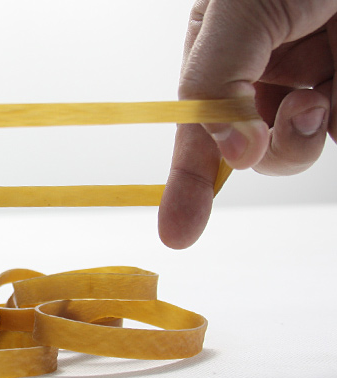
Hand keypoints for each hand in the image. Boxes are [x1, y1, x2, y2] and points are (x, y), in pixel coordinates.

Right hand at [159, 0, 336, 247]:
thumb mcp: (237, 10)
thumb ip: (216, 81)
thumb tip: (227, 151)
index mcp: (218, 49)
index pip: (195, 126)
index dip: (186, 180)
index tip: (178, 233)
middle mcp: (260, 72)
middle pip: (250, 148)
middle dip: (275, 145)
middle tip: (306, 110)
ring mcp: (312, 80)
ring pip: (301, 147)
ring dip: (318, 131)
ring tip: (335, 89)